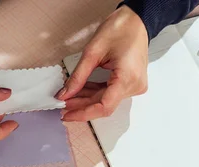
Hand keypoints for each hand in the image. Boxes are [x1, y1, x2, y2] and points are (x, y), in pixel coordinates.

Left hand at [56, 5, 148, 121]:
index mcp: (127, 78)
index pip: (104, 107)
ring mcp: (135, 85)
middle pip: (104, 104)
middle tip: (62, 104)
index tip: (67, 115)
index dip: (83, 113)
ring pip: (107, 100)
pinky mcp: (132, 82)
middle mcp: (134, 85)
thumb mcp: (93, 52)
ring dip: (87, 99)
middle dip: (82, 106)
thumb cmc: (120, 29)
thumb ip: (78, 76)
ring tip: (68, 98)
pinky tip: (81, 91)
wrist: (136, 20)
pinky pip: (112, 93)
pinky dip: (96, 93)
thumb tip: (65, 94)